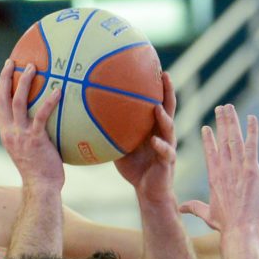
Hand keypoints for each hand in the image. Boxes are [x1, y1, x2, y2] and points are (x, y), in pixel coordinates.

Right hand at [0, 60, 64, 188]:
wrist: (40, 187)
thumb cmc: (39, 171)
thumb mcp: (28, 151)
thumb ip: (30, 136)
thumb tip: (44, 123)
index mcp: (6, 134)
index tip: (4, 74)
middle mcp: (9, 132)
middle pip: (2, 99)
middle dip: (5, 78)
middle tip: (11, 62)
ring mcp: (21, 135)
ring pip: (18, 102)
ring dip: (23, 82)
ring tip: (32, 67)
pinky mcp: (35, 139)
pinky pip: (41, 116)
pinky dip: (49, 102)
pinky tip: (58, 90)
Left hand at [114, 72, 176, 202]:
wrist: (149, 191)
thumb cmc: (134, 168)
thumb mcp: (120, 147)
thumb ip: (111, 132)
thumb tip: (88, 118)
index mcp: (153, 128)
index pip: (157, 102)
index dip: (157, 87)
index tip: (153, 67)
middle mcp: (164, 134)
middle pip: (169, 108)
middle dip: (168, 92)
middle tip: (165, 75)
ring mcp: (168, 147)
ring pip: (170, 128)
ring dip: (164, 117)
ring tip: (157, 107)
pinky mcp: (167, 162)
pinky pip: (165, 152)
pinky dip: (160, 146)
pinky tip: (154, 141)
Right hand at [179, 105, 258, 233]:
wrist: (238, 231)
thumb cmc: (225, 225)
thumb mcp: (207, 214)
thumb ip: (194, 207)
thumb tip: (180, 208)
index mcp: (214, 178)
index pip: (210, 153)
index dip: (209, 139)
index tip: (207, 127)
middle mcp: (223, 170)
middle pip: (222, 141)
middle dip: (221, 123)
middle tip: (221, 108)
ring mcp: (237, 169)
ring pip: (234, 139)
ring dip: (232, 121)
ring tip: (230, 107)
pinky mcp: (251, 171)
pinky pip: (252, 146)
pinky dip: (252, 132)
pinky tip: (252, 118)